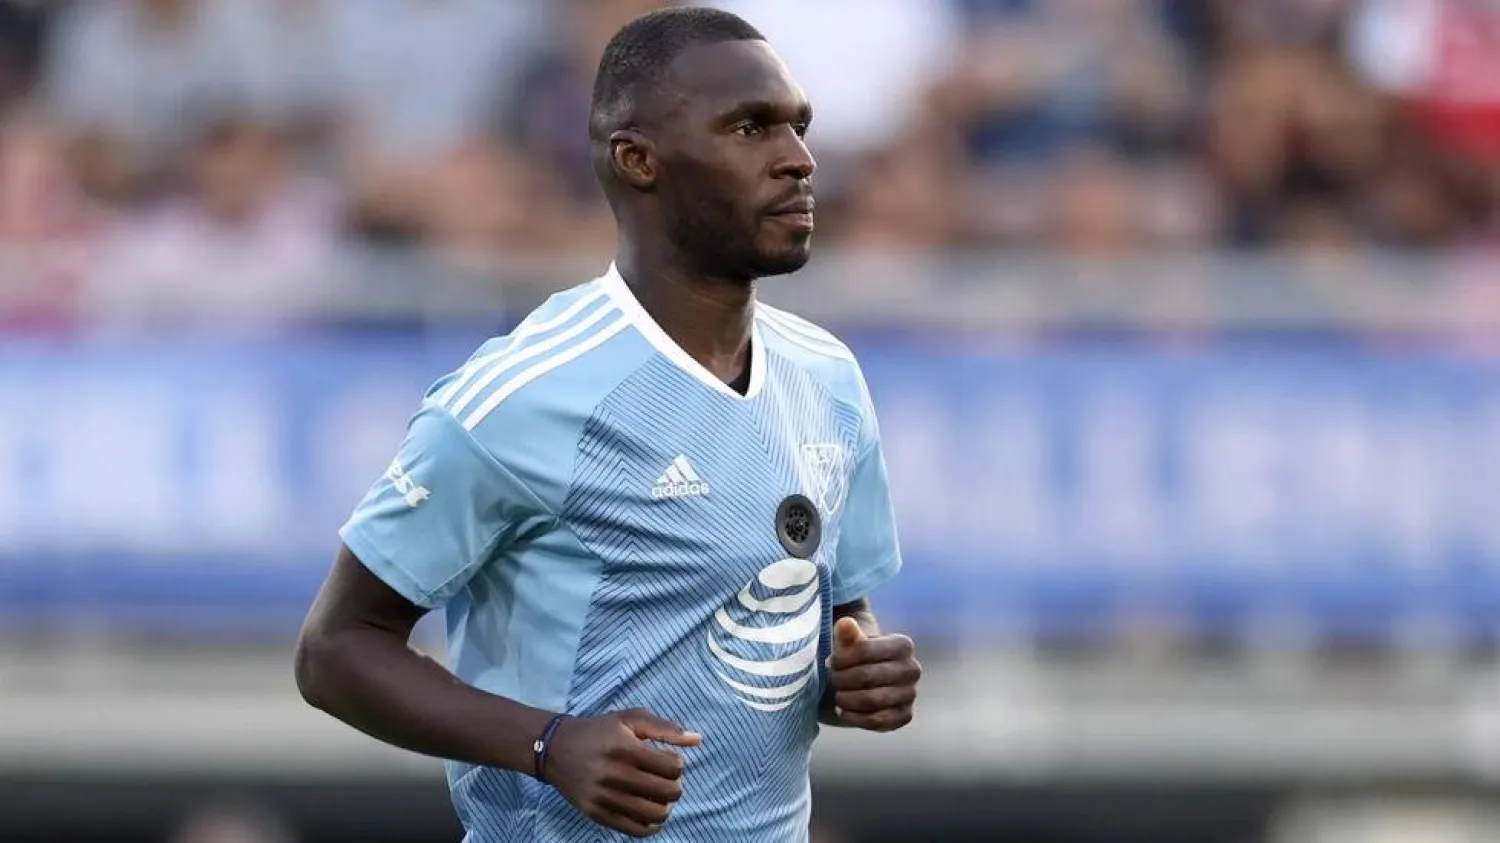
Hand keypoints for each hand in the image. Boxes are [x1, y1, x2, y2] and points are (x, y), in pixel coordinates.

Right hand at [542, 708, 701, 837]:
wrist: (555, 749)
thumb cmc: (599, 731)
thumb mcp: (630, 719)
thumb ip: (665, 728)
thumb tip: (698, 739)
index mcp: (624, 747)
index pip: (672, 767)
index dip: (678, 763)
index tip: (669, 759)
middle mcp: (614, 774)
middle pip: (668, 792)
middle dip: (676, 785)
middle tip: (667, 779)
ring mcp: (604, 797)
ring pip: (655, 814)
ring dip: (666, 806)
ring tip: (660, 796)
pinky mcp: (597, 814)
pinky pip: (636, 830)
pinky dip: (651, 825)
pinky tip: (650, 811)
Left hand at [825, 617, 919, 731]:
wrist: (869, 679)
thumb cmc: (858, 656)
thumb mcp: (850, 642)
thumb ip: (847, 633)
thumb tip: (845, 623)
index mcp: (903, 645)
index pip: (865, 650)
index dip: (842, 658)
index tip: (830, 662)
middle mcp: (912, 669)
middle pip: (868, 677)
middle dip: (842, 680)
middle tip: (831, 679)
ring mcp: (910, 693)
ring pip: (872, 701)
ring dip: (847, 699)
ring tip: (836, 695)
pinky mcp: (905, 715)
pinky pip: (877, 721)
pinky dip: (854, 717)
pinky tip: (842, 711)